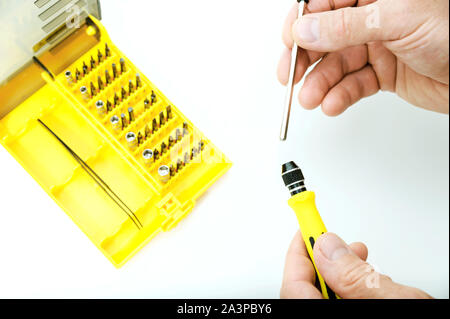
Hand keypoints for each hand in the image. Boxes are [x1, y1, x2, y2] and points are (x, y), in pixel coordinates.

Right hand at [277, 0, 448, 115]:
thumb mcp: (396, 21)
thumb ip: (346, 26)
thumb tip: (306, 29)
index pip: (325, 3)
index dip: (303, 21)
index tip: (290, 42)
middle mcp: (372, 18)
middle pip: (324, 36)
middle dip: (305, 58)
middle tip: (290, 76)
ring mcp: (376, 46)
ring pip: (336, 64)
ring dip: (319, 83)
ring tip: (310, 98)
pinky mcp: (382, 73)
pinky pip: (352, 83)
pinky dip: (340, 95)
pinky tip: (332, 103)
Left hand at [281, 231, 431, 298]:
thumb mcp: (394, 302)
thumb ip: (356, 277)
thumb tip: (327, 248)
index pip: (293, 286)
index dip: (299, 254)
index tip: (307, 228)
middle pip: (307, 292)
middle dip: (322, 261)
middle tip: (334, 239)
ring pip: (329, 299)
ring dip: (342, 274)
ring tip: (361, 257)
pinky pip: (345, 306)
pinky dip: (355, 292)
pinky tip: (372, 283)